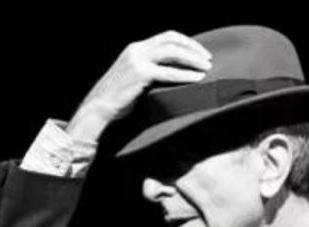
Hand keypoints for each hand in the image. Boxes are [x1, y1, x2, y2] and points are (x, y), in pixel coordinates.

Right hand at [67, 30, 211, 142]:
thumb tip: (173, 77)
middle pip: (171, 40)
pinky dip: (185, 75)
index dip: (185, 43)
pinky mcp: (140, 74)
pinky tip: (198, 79)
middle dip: (193, 48)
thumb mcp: (136, 80)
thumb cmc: (119, 99)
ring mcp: (138, 60)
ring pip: (172, 52)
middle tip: (208, 59)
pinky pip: (168, 72)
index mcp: (136, 48)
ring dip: (192, 59)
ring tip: (207, 68)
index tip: (200, 53)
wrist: (100, 107)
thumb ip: (150, 73)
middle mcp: (137, 49)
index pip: (166, 37)